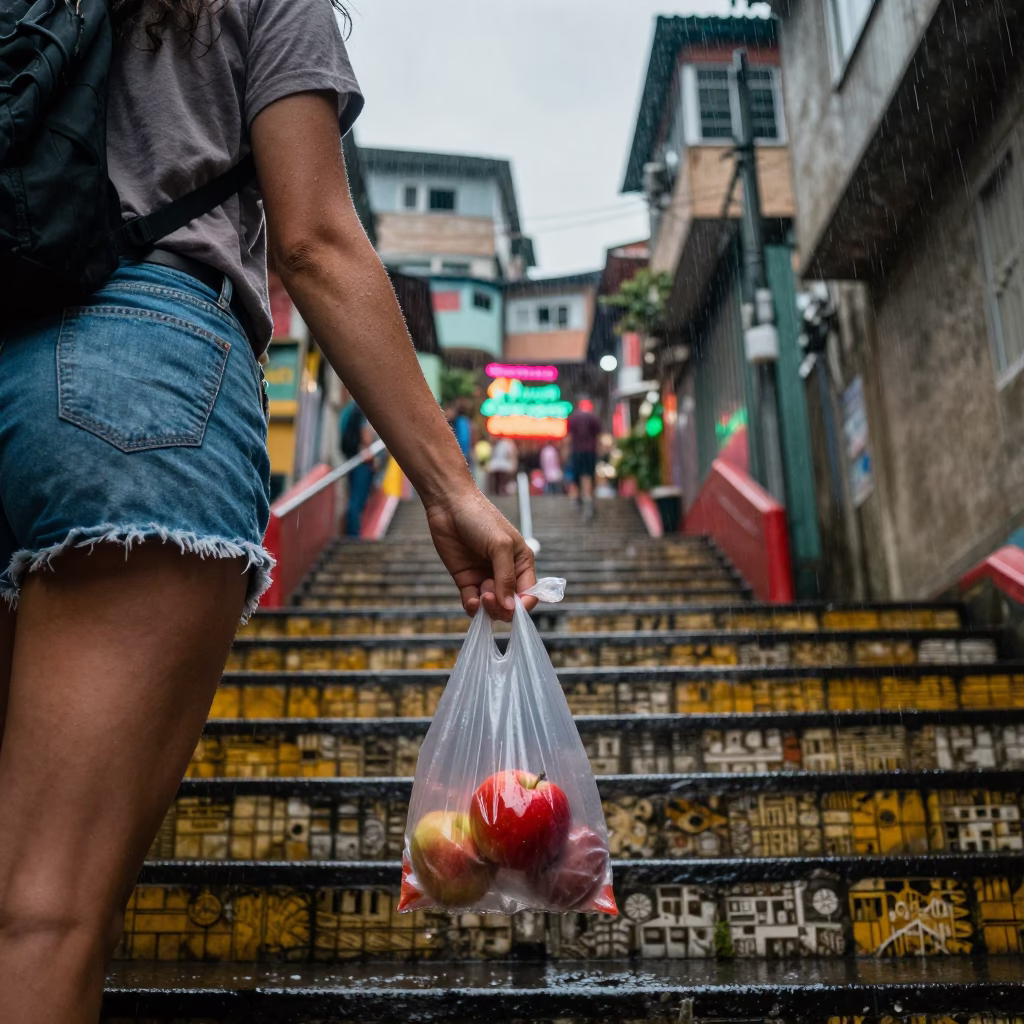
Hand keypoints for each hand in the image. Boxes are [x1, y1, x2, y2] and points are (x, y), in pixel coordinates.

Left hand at [425, 486, 536, 621]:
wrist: (448, 505)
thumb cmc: (480, 518)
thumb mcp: (500, 546)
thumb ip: (506, 577)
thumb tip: (510, 607)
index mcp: (521, 563)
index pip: (530, 593)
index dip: (522, 605)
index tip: (510, 608)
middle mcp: (505, 573)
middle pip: (510, 605)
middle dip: (501, 607)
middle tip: (489, 597)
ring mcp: (485, 577)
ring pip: (491, 607)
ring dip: (487, 608)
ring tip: (480, 595)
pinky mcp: (466, 579)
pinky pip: (472, 602)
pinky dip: (473, 607)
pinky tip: (471, 599)